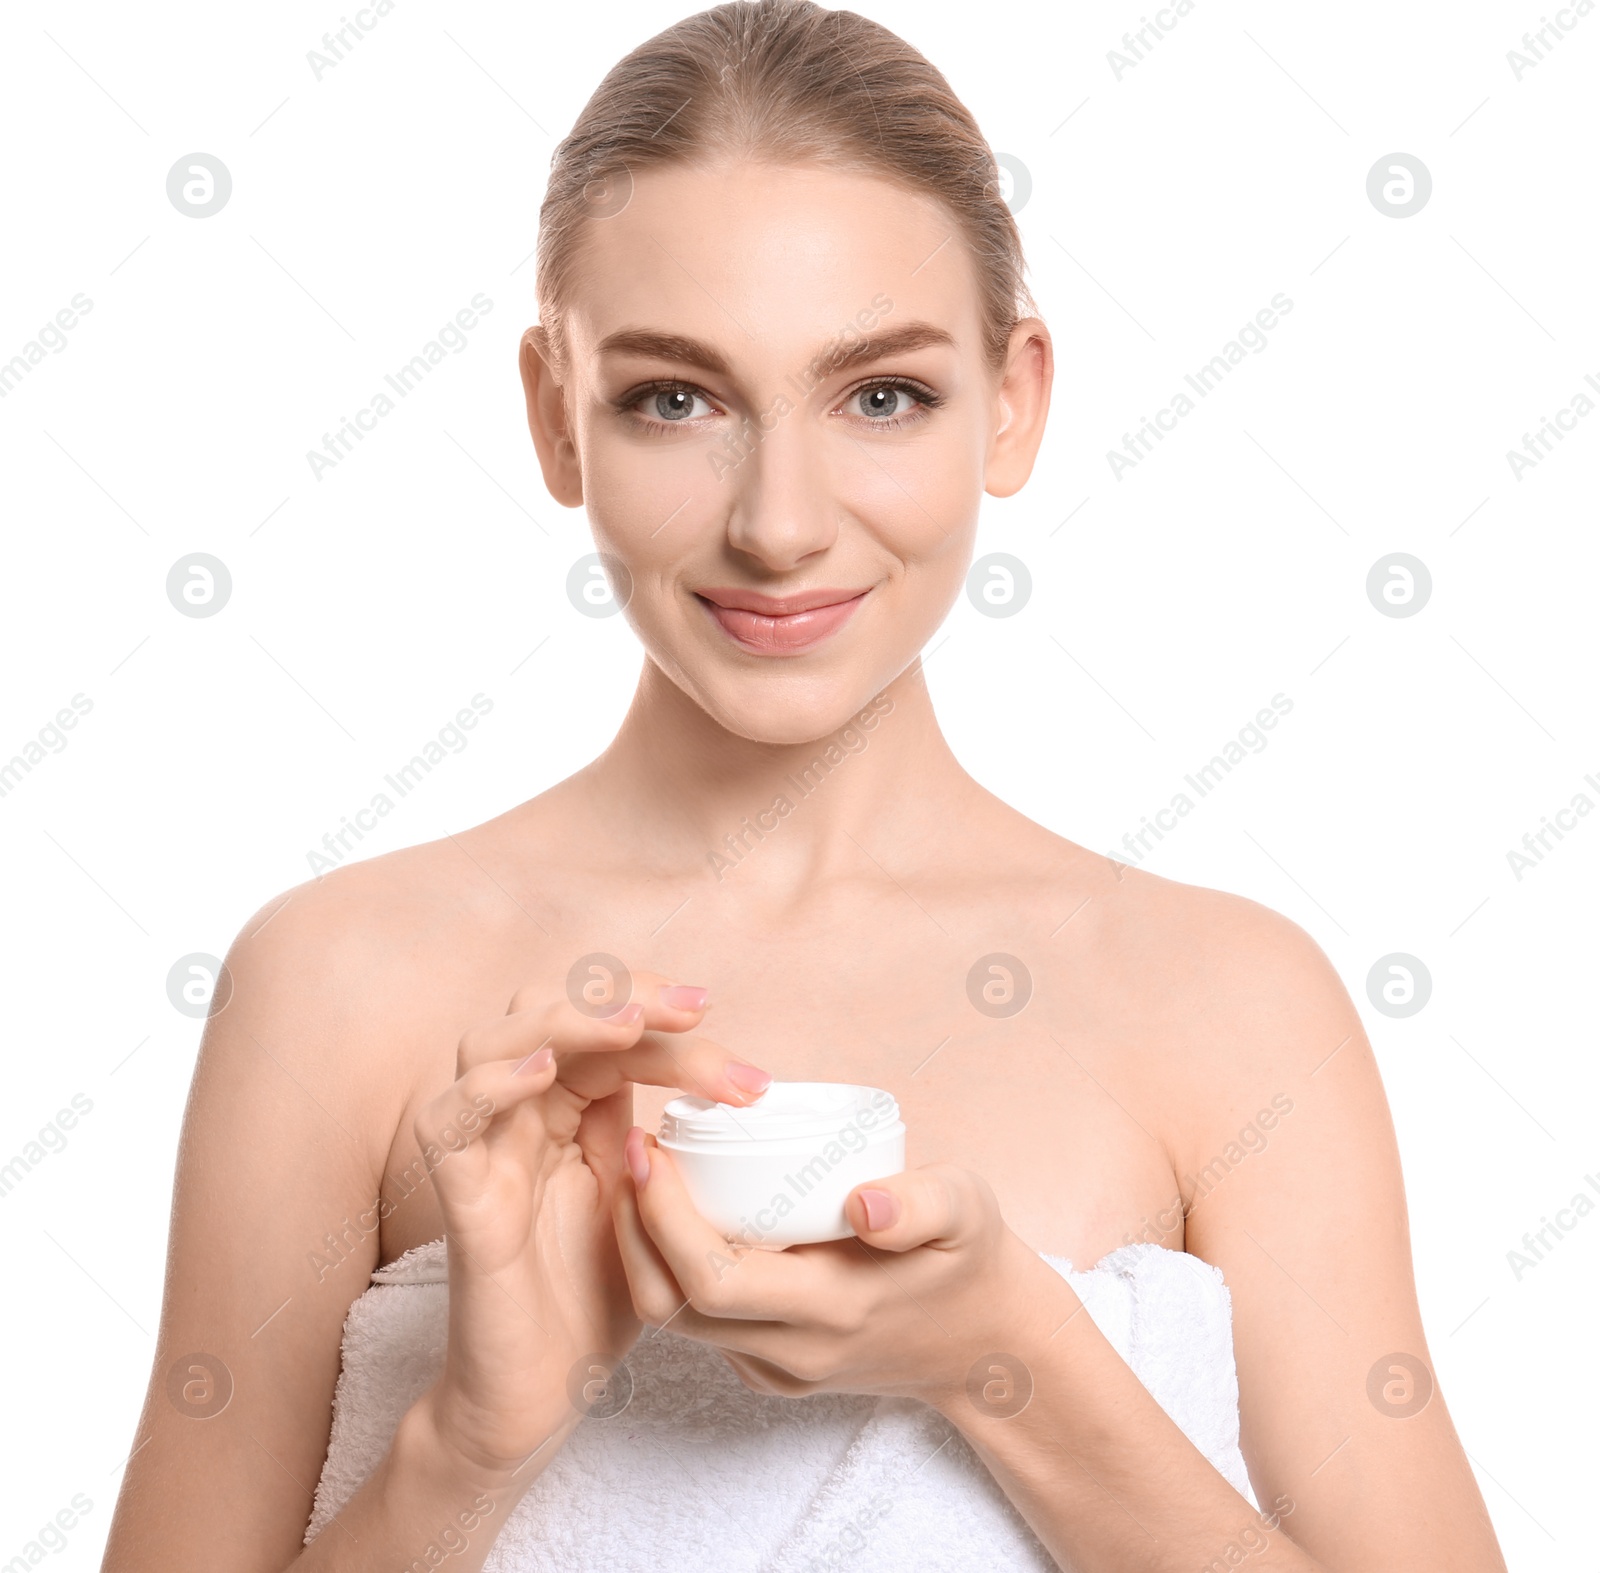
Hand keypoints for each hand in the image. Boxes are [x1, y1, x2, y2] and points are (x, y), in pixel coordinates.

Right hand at [411, 975, 770, 1478]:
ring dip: (562, 1020)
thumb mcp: (653, 1202)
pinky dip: (489, 1086)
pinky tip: (545, 1073)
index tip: (709, 1007)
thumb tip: (732, 1083)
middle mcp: (521, 1112)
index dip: (650, 1000)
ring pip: (489, 1042)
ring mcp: (485, 1148)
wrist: (544, 1391)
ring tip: (630, 1026)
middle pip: (546, 1007)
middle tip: (695, 1011)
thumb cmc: (597, 1295)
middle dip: (620, 994)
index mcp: (569, 1106)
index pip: (599, 1021)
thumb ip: (673, 1141)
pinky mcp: (459, 1197)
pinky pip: (447, 1121)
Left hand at [610, 1128, 1069, 1411]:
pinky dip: (671, 1268)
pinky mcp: (772, 1369)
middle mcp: (795, 1351)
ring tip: (643, 1171)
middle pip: (673, 1307)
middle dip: (634, 1227)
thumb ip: (924, 1204)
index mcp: (834, 1310)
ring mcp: (780, 1368)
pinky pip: (701, 1325)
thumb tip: (864, 1203)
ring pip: (675, 1322)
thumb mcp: (968, 1210)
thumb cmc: (970, 1254)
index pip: (713, 1282)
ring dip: (644, 1248)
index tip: (649, 1147)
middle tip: (631, 1148)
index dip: (663, 1218)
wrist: (987, 1338)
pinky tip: (676, 1210)